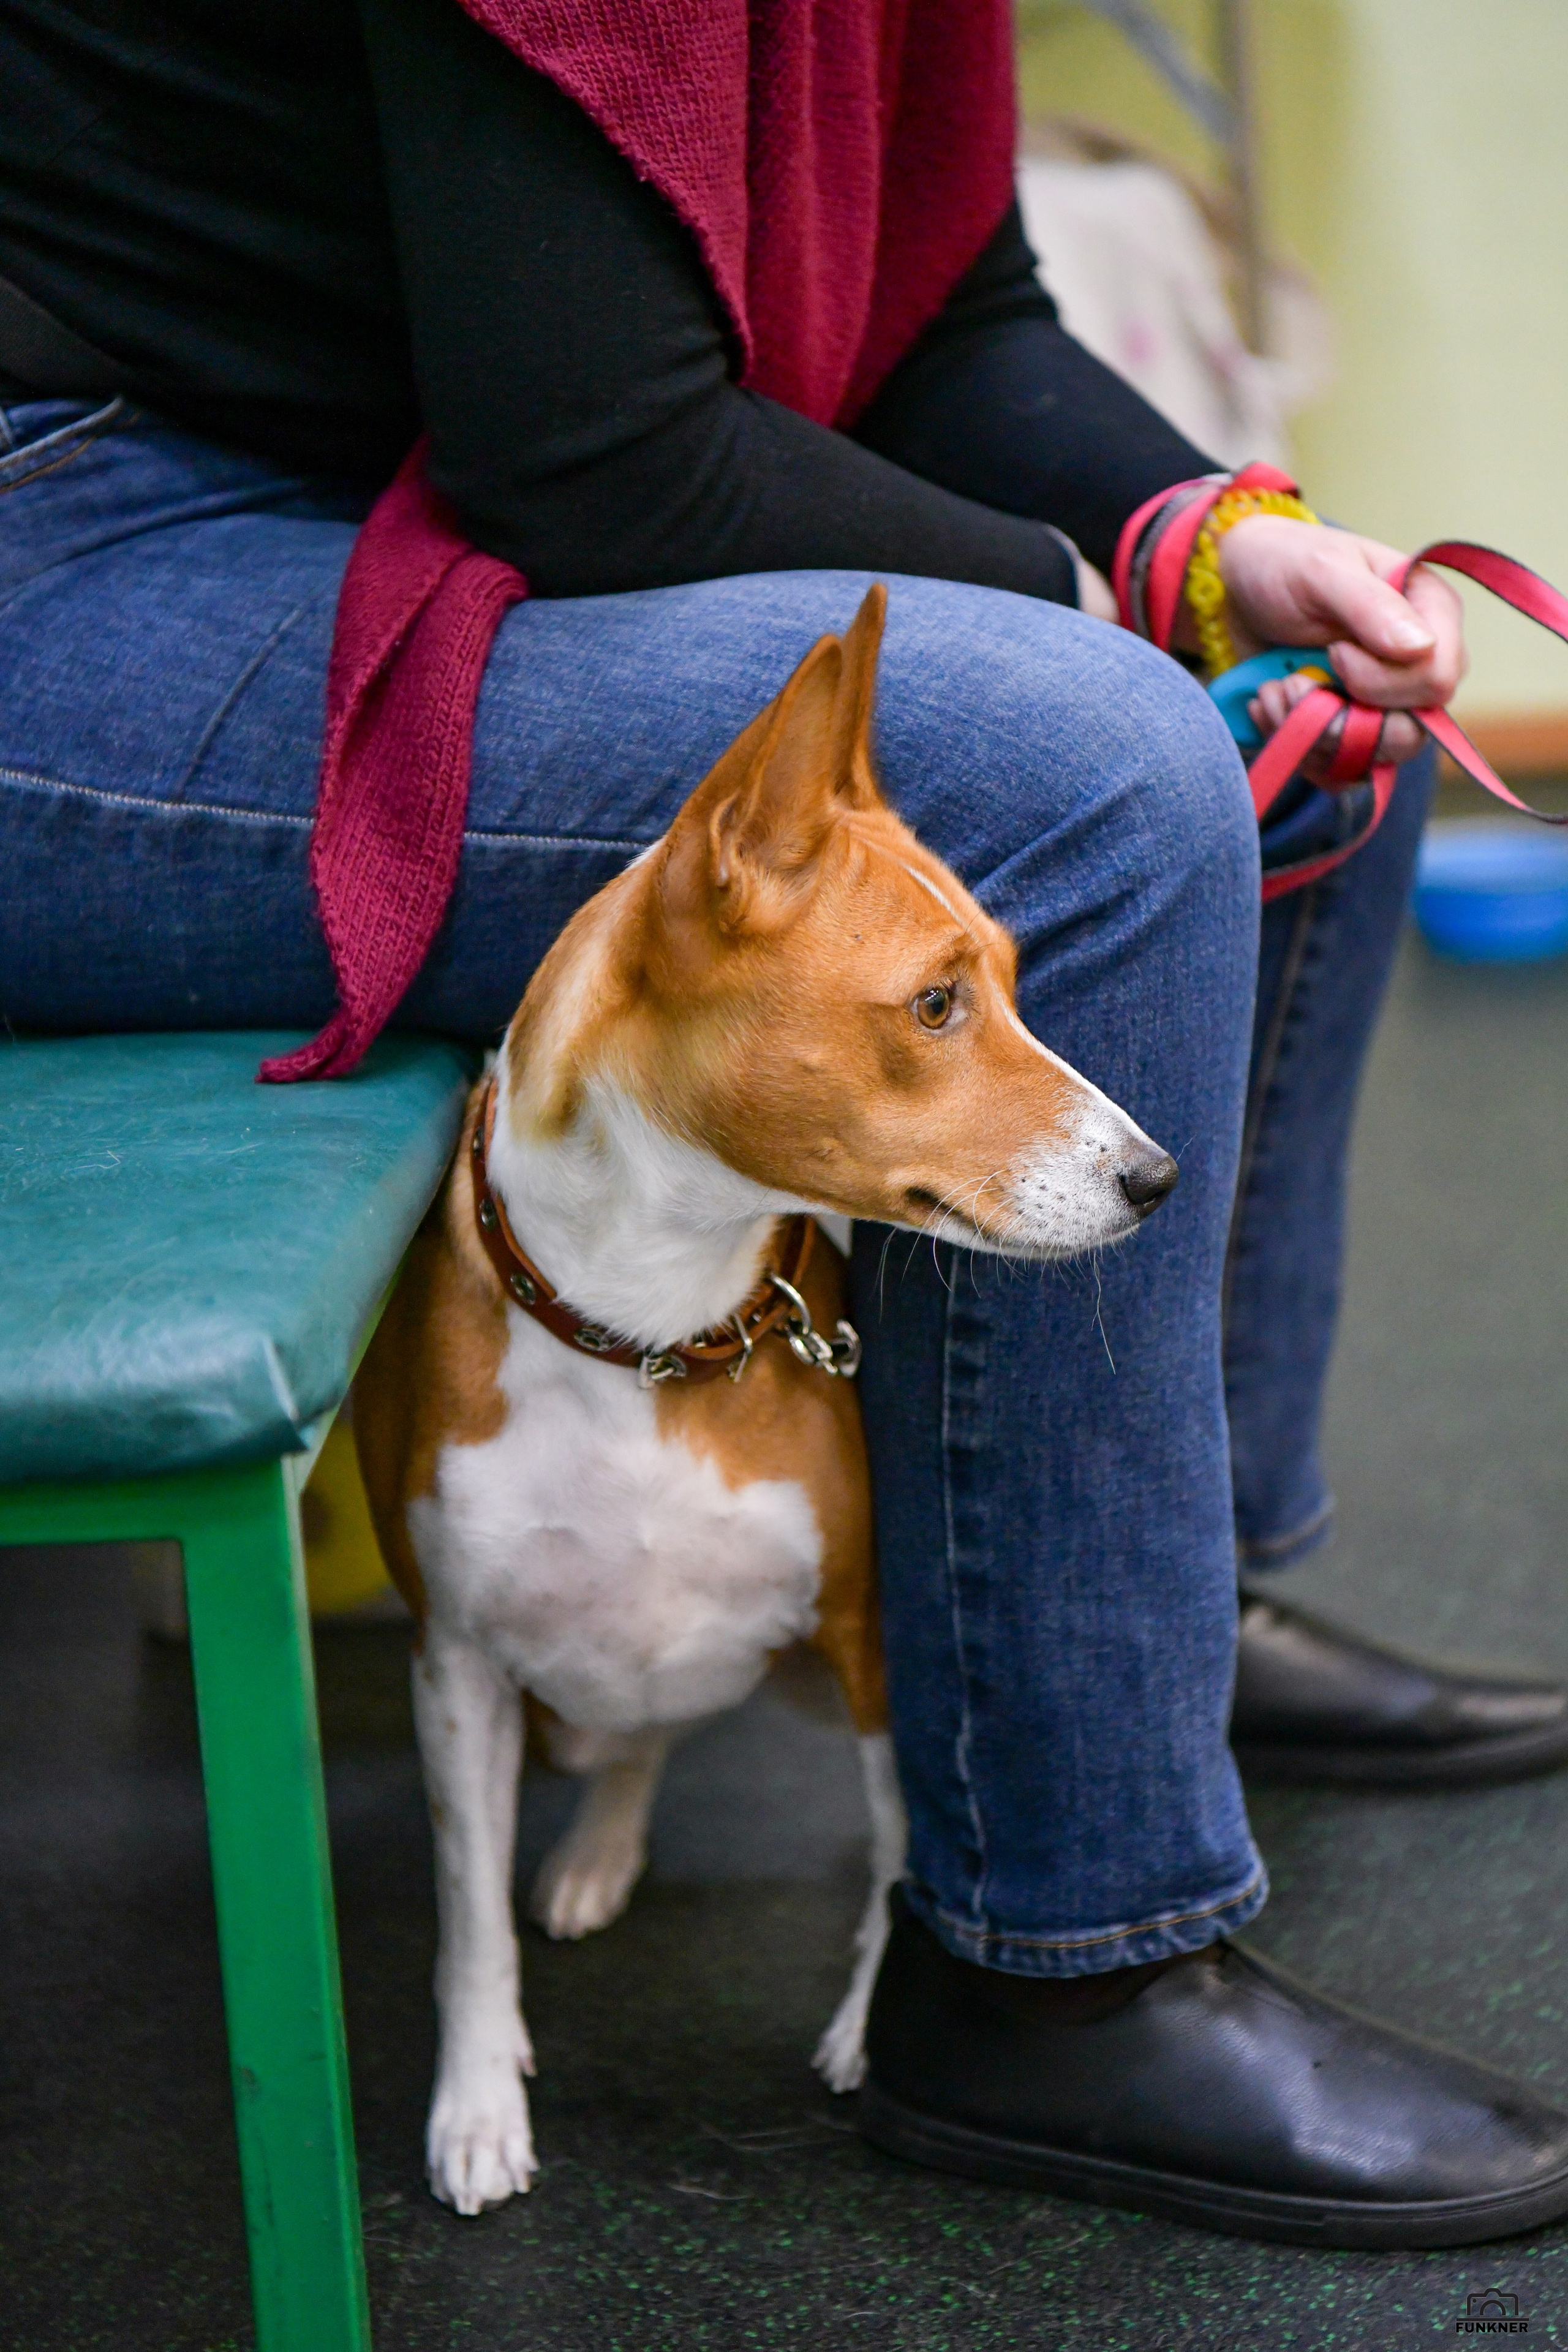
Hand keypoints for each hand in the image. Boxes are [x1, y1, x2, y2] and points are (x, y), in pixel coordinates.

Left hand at [1208, 514, 1467, 776]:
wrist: (1235, 587)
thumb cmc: (1285, 564)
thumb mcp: (1322, 571)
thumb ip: (1371, 606)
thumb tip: (1422, 649)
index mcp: (1432, 615)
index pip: (1437, 680)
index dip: (1380, 681)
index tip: (1333, 652)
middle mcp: (1418, 665)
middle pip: (1409, 733)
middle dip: (1339, 721)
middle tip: (1292, 685)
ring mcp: (1383, 703)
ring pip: (1369, 759)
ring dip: (1308, 735)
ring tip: (1275, 690)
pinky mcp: (1346, 729)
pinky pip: (1334, 770)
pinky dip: (1294, 749)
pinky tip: (1269, 705)